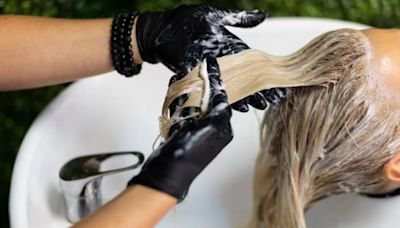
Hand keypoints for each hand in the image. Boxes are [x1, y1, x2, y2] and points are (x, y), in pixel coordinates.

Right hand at [128, 57, 231, 200]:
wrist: (167, 171)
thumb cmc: (190, 152)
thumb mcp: (211, 127)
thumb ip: (220, 109)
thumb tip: (223, 94)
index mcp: (223, 129)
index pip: (221, 102)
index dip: (214, 86)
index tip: (208, 71)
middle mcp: (211, 130)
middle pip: (205, 102)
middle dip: (197, 89)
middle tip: (190, 74)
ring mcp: (195, 132)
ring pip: (191, 107)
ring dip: (184, 95)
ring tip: (178, 81)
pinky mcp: (181, 133)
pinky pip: (180, 114)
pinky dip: (175, 105)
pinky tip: (171, 96)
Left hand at [136, 4, 284, 111]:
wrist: (161, 31)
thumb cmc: (187, 21)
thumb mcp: (216, 17)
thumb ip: (239, 19)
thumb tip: (264, 15)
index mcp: (231, 48)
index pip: (253, 63)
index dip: (265, 74)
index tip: (278, 83)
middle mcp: (224, 63)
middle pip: (246, 79)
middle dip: (260, 90)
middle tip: (274, 100)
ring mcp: (212, 73)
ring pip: (234, 88)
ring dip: (247, 98)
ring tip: (259, 106)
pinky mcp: (199, 80)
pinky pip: (215, 92)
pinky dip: (226, 99)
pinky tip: (238, 107)